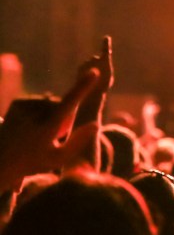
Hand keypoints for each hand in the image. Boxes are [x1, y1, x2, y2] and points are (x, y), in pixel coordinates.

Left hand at [0, 69, 98, 185]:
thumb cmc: (32, 162)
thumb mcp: (58, 158)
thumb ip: (78, 141)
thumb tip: (95, 124)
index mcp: (47, 128)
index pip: (69, 103)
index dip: (82, 87)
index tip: (93, 72)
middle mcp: (34, 114)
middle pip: (63, 107)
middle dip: (65, 119)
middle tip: (53, 138)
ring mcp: (24, 107)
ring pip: (52, 104)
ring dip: (52, 116)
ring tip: (39, 134)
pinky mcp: (18, 103)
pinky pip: (41, 103)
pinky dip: (41, 112)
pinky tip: (31, 126)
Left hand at [78, 36, 113, 93]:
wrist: (91, 93)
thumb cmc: (103, 85)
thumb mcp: (106, 76)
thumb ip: (103, 67)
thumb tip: (97, 63)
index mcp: (104, 60)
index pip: (106, 50)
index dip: (106, 44)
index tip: (106, 38)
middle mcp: (95, 59)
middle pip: (95, 59)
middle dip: (96, 64)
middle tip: (98, 75)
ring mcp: (87, 63)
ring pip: (89, 64)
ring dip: (90, 70)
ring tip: (93, 80)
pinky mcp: (80, 67)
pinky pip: (83, 68)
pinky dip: (85, 72)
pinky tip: (87, 78)